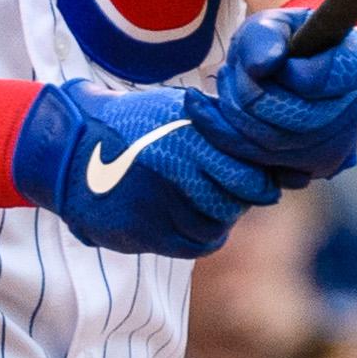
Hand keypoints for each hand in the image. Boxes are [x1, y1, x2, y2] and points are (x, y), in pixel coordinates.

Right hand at [10, 79, 283, 257]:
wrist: (69, 148)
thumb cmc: (132, 125)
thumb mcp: (176, 112)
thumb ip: (223, 131)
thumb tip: (287, 168)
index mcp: (188, 136)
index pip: (249, 174)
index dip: (259, 181)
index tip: (258, 180)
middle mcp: (174, 170)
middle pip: (234, 203)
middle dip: (238, 200)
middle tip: (227, 191)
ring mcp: (157, 204)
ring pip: (216, 227)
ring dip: (218, 219)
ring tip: (201, 202)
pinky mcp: (141, 232)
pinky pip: (193, 245)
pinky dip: (199, 236)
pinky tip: (189, 219)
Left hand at [187, 4, 356, 180]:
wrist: (288, 73)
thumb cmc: (281, 43)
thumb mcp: (270, 25)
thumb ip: (264, 37)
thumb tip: (262, 66)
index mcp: (354, 69)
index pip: (312, 82)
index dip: (281, 70)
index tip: (272, 59)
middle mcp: (353, 114)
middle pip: (290, 117)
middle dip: (248, 92)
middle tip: (235, 70)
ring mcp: (334, 148)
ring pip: (270, 143)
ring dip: (234, 112)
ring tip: (230, 84)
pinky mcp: (308, 170)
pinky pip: (258, 164)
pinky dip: (227, 138)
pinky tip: (214, 113)